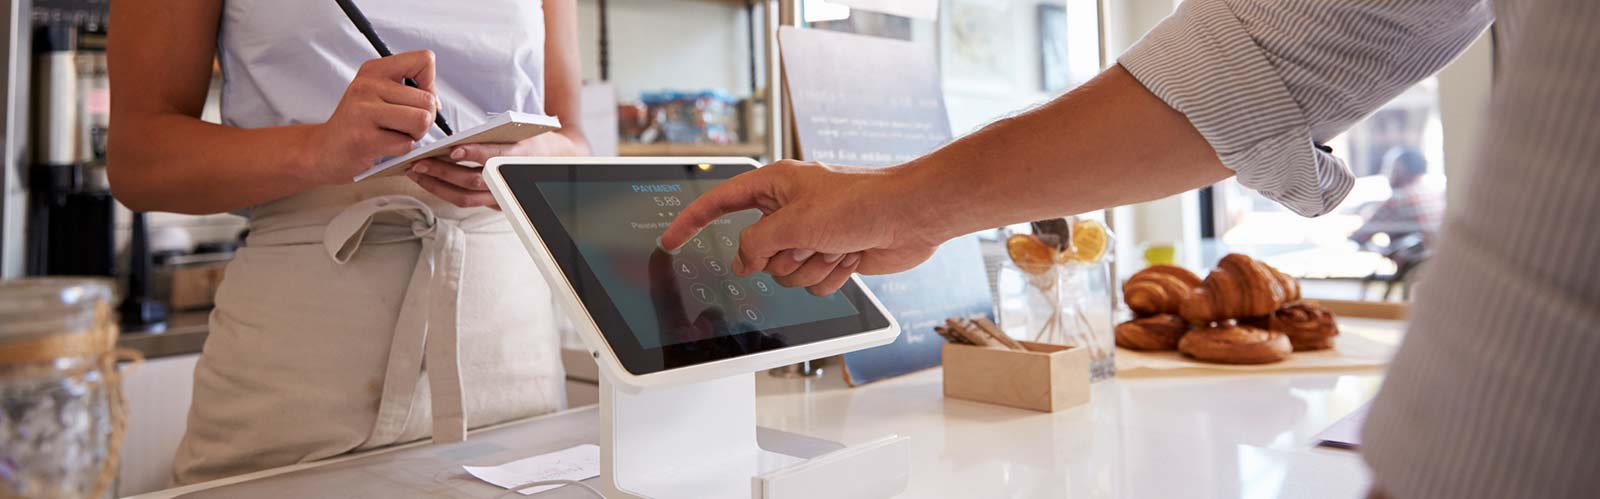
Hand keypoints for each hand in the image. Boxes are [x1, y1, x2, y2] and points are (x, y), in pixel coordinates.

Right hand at [302, 50, 440, 184]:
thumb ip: (410, 91)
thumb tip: (437, 103)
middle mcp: (367, 84)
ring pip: (421, 120)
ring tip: (394, 136)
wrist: (323, 150)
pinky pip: (405, 144)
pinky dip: (401, 150)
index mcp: (375, 69)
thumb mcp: (379, 94)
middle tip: (403, 127)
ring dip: (415, 135)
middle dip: (425, 120)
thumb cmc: (359, 124)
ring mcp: (363, 110)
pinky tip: (382, 148)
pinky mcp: (363, 137)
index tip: (414, 100)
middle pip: (428, 100)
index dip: (430, 85)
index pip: (425, 60)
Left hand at [408, 132, 586, 207]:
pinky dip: (444, 192)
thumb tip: (457, 142)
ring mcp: (501, 197)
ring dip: (437, 186)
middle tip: (420, 162)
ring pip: (465, 198)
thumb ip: (496, 136)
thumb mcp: (522, 133)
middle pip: (472, 182)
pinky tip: (429, 181)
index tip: (455, 148)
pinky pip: (466, 201)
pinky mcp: (494, 204)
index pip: (495, 158)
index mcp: (520, 158)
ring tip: (417, 173)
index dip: (475, 154)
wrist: (556, 164)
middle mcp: (510, 181)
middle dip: (443, 172)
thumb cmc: (533, 143)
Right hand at [660, 160, 951, 295]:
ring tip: (838, 246)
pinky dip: (832, 274)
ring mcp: (811, 236)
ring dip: (812, 266)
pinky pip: (812, 284)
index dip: (691, 223)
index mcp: (775, 185)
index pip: (719, 203)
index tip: (670, 241)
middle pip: (757, 252)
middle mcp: (789, 210)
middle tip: (810, 241)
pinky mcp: (831, 256)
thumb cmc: (862, 203)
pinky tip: (852, 255)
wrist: (911, 217)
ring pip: (785, 274)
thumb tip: (743, 262)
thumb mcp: (795, 223)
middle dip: (784, 256)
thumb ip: (756, 244)